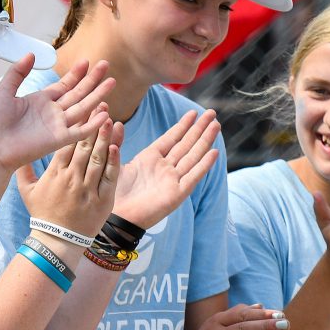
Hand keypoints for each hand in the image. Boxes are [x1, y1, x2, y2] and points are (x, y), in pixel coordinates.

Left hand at [0, 56, 113, 171]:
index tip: (86, 62)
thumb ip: (17, 72)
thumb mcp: (4, 91)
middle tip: (105, 65)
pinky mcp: (59, 139)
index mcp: (41, 101)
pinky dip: (93, 123)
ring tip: (111, 82)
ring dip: (97, 96)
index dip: (76, 74)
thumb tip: (31, 54)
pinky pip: (80, 131)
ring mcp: (58, 126)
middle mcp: (52, 112)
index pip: (64, 85)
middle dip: (92, 80)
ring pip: (83, 108)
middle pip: (78, 94)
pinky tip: (105, 112)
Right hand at [17, 119, 121, 236]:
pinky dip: (113, 161)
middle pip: (83, 146)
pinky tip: (116, 146)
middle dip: (93, 123)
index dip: (76, 124)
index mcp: (55, 173)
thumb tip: (14, 153)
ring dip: (104, 137)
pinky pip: (108, 178)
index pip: (66, 143)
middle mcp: (71, 178)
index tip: (84, 109)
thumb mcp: (27, 192)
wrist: (57, 241)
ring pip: (97, 158)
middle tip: (101, 104)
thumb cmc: (42, 215)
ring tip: (109, 119)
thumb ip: (23, 170)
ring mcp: (87, 189)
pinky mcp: (101, 200)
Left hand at [113, 110, 220, 228]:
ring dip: (205, 141)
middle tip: (212, 113)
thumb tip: (117, 122)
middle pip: (186, 144)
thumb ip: (117, 143)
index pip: (171, 138)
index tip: (193, 112)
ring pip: (193, 156)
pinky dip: (204, 165)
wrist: (115, 217)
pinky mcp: (177, 194)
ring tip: (216, 125)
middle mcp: (164, 168)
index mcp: (150, 159)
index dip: (183, 125)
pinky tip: (214, 152)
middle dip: (199, 129)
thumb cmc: (113, 193)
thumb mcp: (115, 163)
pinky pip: (193, 177)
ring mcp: (172, 181)